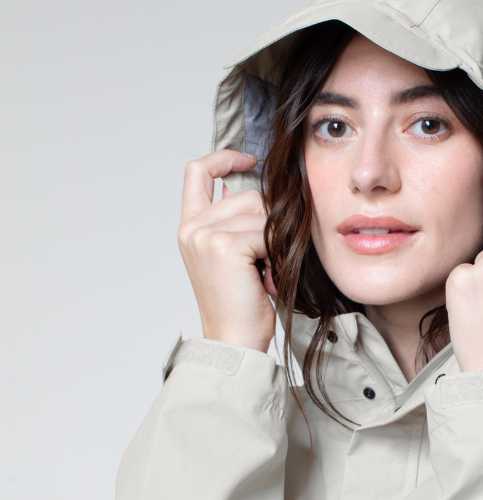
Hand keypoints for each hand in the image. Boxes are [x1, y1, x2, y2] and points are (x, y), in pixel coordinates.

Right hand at [177, 150, 276, 351]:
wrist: (234, 341)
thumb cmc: (239, 305)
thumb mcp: (231, 256)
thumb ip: (230, 221)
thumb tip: (242, 189)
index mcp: (189, 227)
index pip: (198, 171)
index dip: (224, 158)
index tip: (249, 159)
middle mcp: (192, 227)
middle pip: (246, 195)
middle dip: (267, 224)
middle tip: (263, 262)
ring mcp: (205, 234)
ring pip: (260, 212)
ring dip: (272, 241)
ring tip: (263, 271)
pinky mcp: (224, 245)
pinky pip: (267, 232)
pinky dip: (275, 254)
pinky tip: (266, 277)